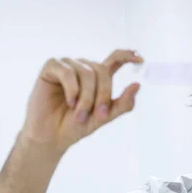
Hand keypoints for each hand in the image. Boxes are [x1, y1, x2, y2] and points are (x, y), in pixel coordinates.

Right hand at [21, 49, 143, 153]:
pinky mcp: (52, 68)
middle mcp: (83, 69)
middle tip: (98, 115)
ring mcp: (67, 66)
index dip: (127, 56)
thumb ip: (122, 104)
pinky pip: (68, 72)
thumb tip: (137, 85)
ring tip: (79, 114)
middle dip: (103, 94)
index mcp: (97, 78)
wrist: (51, 137)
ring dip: (86, 97)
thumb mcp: (104, 117)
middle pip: (102, 70)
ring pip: (87, 73)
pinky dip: (72, 89)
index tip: (140, 59)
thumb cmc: (75, 126)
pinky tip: (70, 102)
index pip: (114, 59)